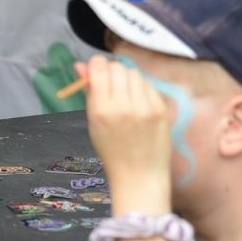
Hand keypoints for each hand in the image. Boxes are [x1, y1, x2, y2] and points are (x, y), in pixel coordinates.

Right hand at [84, 55, 172, 207]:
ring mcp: (145, 107)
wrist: (139, 175)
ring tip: (126, 98)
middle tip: (112, 87)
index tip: (97, 71)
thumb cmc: (112, 150)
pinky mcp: (160, 109)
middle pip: (118, 68)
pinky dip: (142, 90)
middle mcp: (124, 106)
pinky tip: (139, 105)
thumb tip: (81, 65)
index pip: (100, 68)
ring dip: (128, 80)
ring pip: (134, 74)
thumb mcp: (93, 122)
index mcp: (102, 110)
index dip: (96, 65)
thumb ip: (89, 92)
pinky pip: (148, 86)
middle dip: (112, 73)